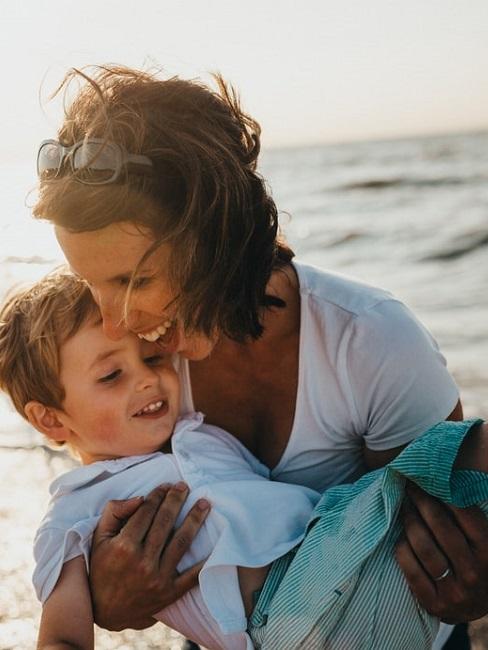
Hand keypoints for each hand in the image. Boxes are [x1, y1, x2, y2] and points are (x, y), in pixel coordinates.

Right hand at [89, 483, 209, 630]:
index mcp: (124, 546)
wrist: (104, 611)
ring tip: (205, 504)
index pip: (146, 512)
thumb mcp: (99, 538)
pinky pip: (192, 576)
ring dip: (195, 519)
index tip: (166, 485)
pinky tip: (215, 544)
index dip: (157, 495)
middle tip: (185, 486)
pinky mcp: (169, 593)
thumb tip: (140, 498)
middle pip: (165, 522)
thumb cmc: (101, 569)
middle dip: (176, 500)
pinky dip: (204, 561)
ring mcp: (158, 578)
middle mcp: (142, 561)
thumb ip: (114, 513)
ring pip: (182, 542)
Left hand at [395, 481, 487, 622]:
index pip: (465, 514)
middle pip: (440, 527)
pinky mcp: (435, 604)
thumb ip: (470, 516)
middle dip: (422, 502)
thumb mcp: (483, 540)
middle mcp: (474, 572)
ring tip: (404, 507)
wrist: (476, 607)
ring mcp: (455, 592)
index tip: (427, 479)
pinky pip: (410, 570)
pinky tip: (401, 537)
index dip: (443, 493)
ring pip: (423, 547)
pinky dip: (402, 549)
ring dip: (409, 522)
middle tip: (410, 488)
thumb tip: (451, 480)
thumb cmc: (478, 562)